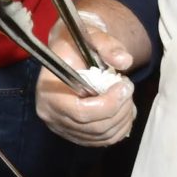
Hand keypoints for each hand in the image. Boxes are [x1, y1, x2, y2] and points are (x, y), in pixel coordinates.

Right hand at [34, 13, 136, 146]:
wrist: (69, 52)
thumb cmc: (76, 43)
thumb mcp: (89, 36)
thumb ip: (106, 45)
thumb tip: (124, 60)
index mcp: (47, 92)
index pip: (81, 112)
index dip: (108, 104)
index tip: (124, 85)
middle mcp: (51, 115)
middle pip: (94, 127)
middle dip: (120, 109)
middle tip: (128, 88)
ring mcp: (63, 128)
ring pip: (102, 136)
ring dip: (123, 118)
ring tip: (126, 96)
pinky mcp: (76, 134)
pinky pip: (104, 140)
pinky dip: (120, 127)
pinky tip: (123, 109)